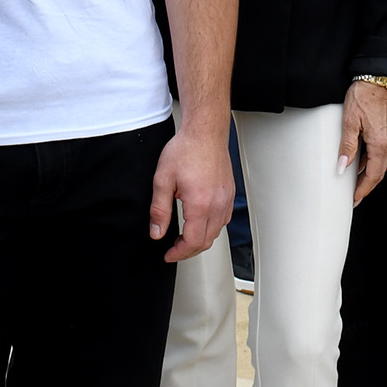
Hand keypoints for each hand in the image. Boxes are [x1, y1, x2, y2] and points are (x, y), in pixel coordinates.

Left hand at [150, 121, 234, 261]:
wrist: (205, 132)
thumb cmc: (186, 150)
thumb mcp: (163, 180)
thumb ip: (159, 210)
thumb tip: (157, 232)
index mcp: (200, 204)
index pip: (193, 242)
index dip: (179, 253)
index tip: (169, 254)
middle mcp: (217, 205)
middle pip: (206, 241)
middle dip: (189, 250)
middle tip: (174, 249)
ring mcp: (226, 199)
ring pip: (217, 232)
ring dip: (201, 239)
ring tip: (185, 237)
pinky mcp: (229, 194)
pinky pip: (224, 219)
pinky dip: (211, 227)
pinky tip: (200, 222)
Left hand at [340, 81, 386, 203]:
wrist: (375, 81)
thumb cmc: (363, 98)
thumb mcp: (349, 122)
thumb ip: (347, 146)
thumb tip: (342, 166)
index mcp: (379, 144)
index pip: (372, 175)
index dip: (363, 189)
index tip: (354, 199)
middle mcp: (386, 144)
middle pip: (377, 173)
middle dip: (365, 187)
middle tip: (353, 198)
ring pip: (378, 165)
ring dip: (367, 176)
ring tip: (353, 184)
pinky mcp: (384, 133)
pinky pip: (378, 155)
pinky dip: (368, 164)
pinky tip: (357, 164)